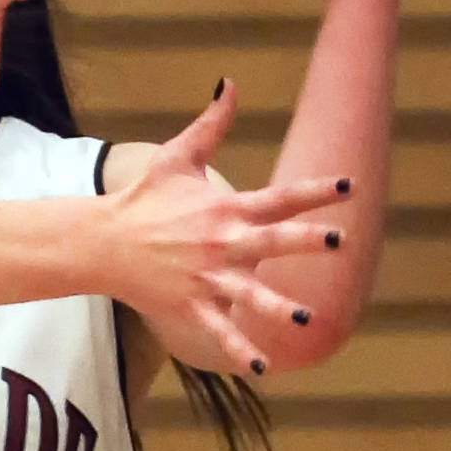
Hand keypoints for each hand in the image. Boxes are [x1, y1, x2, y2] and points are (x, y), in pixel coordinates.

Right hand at [100, 81, 351, 376]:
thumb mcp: (175, 157)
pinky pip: (219, 331)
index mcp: (224, 208)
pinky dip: (239, 350)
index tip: (348, 186)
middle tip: (338, 242)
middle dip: (304, 242)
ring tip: (305, 318)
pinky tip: (263, 368)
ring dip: (277, 307)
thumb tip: (230, 82)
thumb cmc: (144, 199)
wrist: (102, 240)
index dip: (315, 191)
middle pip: (270, 241)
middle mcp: (220, 242)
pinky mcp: (190, 305)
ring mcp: (205, 277)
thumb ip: (211, 124)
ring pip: (248, 294)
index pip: (278, 198)